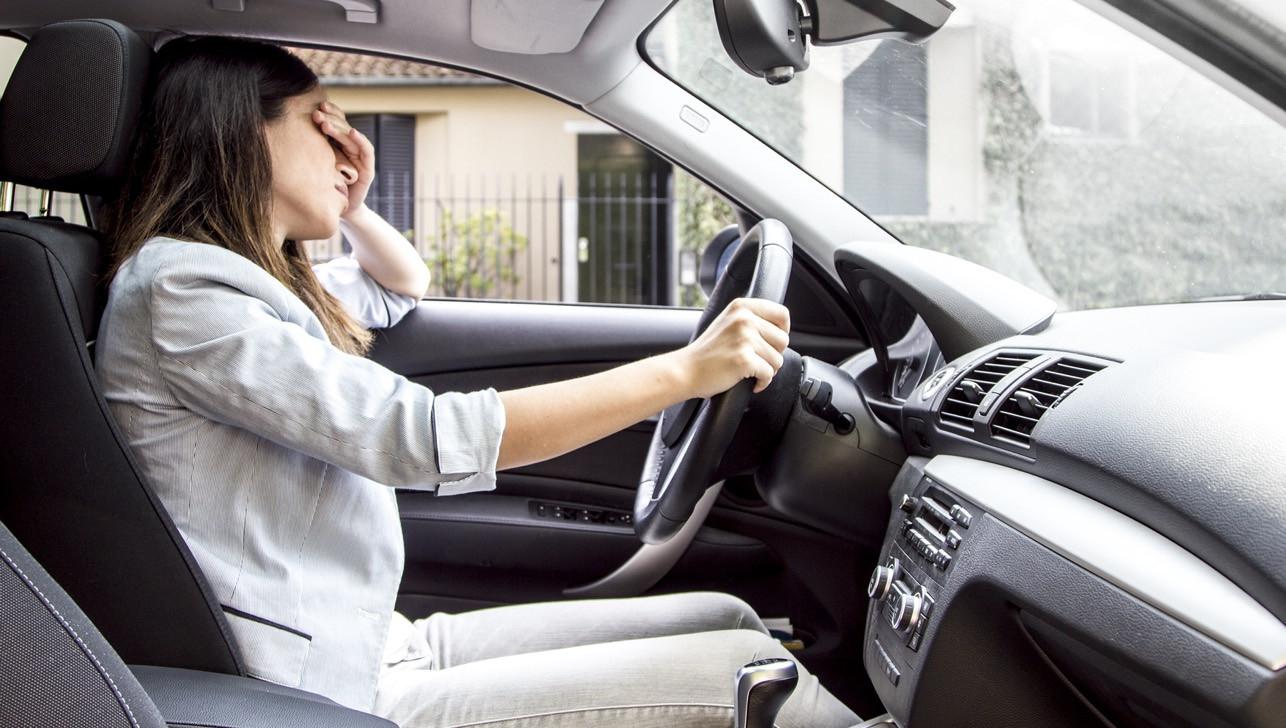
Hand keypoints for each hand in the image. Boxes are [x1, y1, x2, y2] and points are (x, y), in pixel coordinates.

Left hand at [313, 101, 373, 217]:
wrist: (338, 210)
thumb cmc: (322, 188)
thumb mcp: (313, 165)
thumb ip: (308, 150)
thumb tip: (284, 132)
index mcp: (337, 144)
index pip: (335, 123)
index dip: (329, 113)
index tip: (315, 107)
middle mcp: (350, 148)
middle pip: (343, 127)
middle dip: (331, 118)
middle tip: (317, 114)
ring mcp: (360, 158)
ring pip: (352, 136)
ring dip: (340, 128)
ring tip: (326, 124)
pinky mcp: (367, 169)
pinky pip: (367, 151)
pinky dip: (360, 140)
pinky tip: (352, 133)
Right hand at [676, 298, 789, 397]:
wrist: (685, 370)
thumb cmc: (707, 352)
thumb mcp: (727, 322)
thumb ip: (751, 319)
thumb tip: (781, 328)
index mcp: (742, 307)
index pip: (782, 314)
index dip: (783, 330)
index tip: (773, 342)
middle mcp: (744, 319)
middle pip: (783, 339)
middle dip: (773, 354)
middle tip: (757, 360)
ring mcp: (744, 338)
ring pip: (778, 359)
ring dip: (767, 370)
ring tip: (750, 371)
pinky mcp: (744, 359)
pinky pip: (768, 374)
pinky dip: (762, 383)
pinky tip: (750, 382)